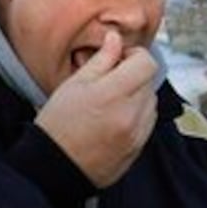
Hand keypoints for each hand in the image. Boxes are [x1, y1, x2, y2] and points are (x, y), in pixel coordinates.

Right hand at [35, 31, 157, 187]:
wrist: (55, 167)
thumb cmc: (58, 124)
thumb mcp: (74, 84)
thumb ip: (101, 59)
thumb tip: (116, 39)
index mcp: (114, 94)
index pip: (147, 63)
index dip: (135, 55)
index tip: (120, 59)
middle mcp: (131, 115)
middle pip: (150, 82)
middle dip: (134, 75)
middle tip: (110, 80)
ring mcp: (137, 134)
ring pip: (151, 102)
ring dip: (137, 96)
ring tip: (111, 101)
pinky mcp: (138, 149)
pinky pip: (148, 123)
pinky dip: (137, 115)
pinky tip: (115, 118)